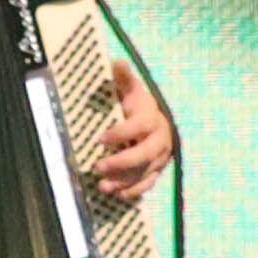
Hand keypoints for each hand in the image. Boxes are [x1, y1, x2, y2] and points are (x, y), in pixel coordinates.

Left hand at [84, 83, 174, 207]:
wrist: (159, 123)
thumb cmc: (139, 106)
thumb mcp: (131, 90)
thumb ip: (124, 78)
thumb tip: (116, 61)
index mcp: (152, 119)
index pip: (139, 127)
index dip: (121, 133)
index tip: (100, 138)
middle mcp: (159, 140)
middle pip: (144, 154)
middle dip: (122, 162)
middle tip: (97, 166)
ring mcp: (160, 158)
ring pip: (145, 172)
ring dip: (124, 181)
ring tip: (102, 186)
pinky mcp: (157, 170)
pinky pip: (149, 183)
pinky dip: (134, 191)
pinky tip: (117, 195)